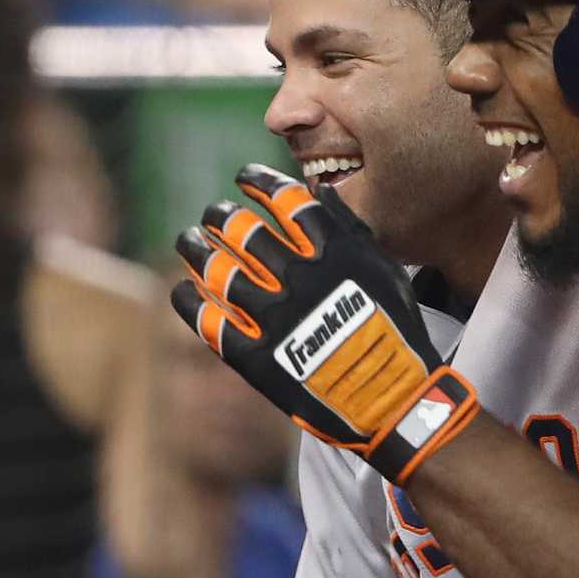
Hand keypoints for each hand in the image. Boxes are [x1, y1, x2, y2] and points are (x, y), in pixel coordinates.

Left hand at [172, 165, 478, 482]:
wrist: (393, 400)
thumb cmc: (395, 333)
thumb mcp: (386, 271)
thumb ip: (352, 231)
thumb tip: (321, 196)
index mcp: (334, 254)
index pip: (287, 201)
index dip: (261, 182)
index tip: (246, 177)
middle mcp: (300, 279)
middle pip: (245, 231)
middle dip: (222, 215)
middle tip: (214, 212)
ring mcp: (275, 318)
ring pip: (219, 270)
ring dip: (197, 249)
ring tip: (189, 241)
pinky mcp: (256, 357)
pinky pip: (209, 321)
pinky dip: (190, 301)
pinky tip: (183, 290)